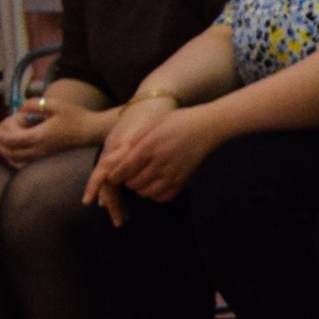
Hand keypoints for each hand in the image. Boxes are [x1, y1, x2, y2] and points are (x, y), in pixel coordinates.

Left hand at [0, 96, 101, 164]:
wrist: (91, 131)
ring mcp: (43, 156)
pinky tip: (12, 155)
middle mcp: (38, 150)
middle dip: (0, 143)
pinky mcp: (47, 158)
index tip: (1, 124)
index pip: (11, 140)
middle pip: (10, 152)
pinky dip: (14, 161)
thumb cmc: (74, 116)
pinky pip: (25, 165)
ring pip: (16, 161)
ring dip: (5, 153)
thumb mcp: (54, 104)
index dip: (2, 133)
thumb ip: (33, 105)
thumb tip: (19, 108)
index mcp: (39, 136)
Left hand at [86, 93, 209, 218]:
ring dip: (140, 188)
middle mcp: (160, 163)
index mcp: (149, 147)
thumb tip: (118, 157)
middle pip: (133, 184)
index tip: (112, 176)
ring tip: (142, 179)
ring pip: (146, 192)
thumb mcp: (153, 125)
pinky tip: (155, 184)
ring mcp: (172, 174)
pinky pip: (162, 197)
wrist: (206, 127)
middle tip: (129, 175)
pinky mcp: (183, 181)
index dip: (115, 176)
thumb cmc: (177, 121)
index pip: (125, 169)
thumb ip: (135, 141)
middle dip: (127, 181)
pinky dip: (155, 194)